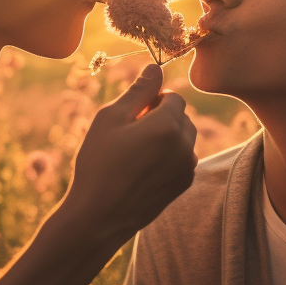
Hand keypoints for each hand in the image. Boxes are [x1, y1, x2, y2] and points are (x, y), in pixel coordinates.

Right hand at [57, 64, 197, 253]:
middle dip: (161, 117)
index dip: (151, 101)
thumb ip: (138, 91)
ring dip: (166, 137)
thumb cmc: (98, 163)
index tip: (130, 116)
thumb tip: (155, 67)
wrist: (98, 217)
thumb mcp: (110, 119)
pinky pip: (182, 158)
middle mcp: (185, 146)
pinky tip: (142, 170)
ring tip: (135, 154)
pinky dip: (168, 157)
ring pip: (184, 138)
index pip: (173, 96)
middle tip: (130, 135)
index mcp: (168, 125)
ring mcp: (187, 167)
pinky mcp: (184, 185)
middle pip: (182, 116)